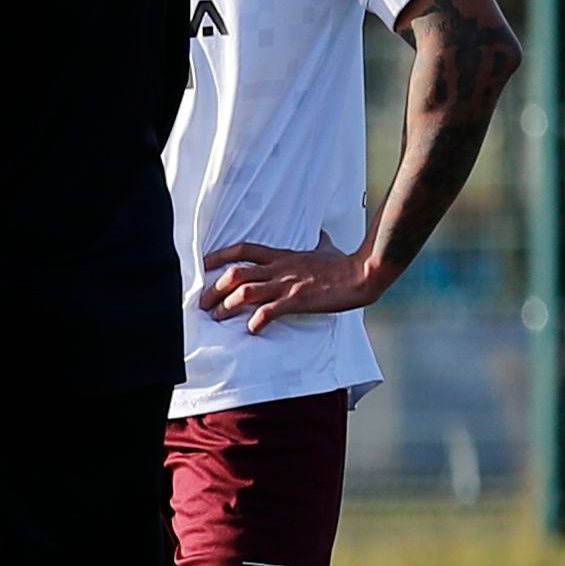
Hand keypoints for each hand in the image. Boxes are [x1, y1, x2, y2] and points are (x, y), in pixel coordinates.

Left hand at [197, 239, 387, 331]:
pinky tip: (251, 330)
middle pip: (236, 274)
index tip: (203, 265)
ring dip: (227, 307)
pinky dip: (256, 322)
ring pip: (245, 293)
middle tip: (203, 303)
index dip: (219, 256)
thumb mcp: (325, 248)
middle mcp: (279, 268)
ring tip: (217, 318)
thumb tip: (321, 235)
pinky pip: (269, 312)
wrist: (361, 274)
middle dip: (214, 289)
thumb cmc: (344, 263)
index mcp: (282, 255)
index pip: (243, 250)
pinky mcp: (297, 301)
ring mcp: (287, 285)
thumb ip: (317, 243)